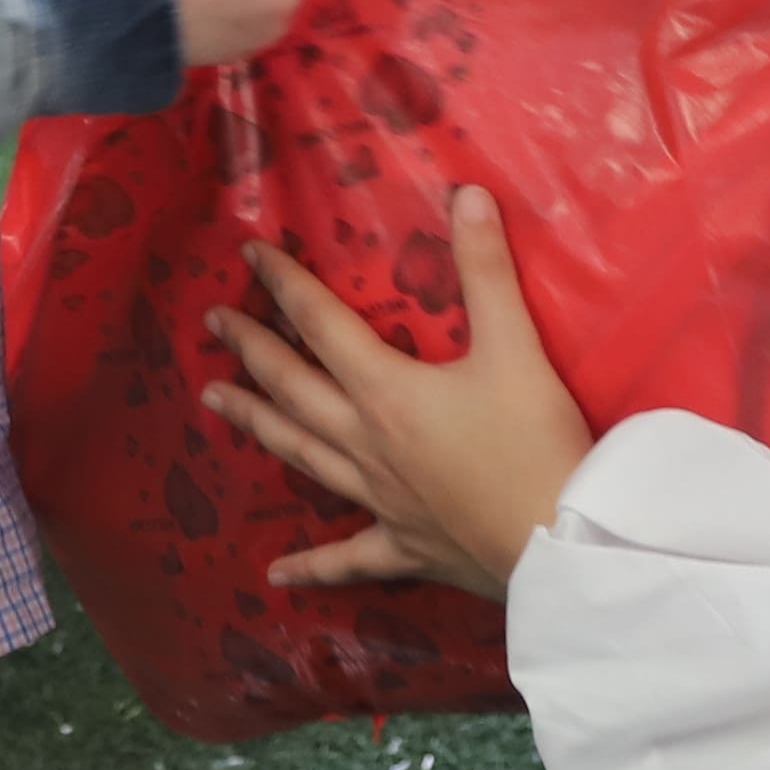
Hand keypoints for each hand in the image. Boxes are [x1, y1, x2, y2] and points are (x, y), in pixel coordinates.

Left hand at [201, 187, 596, 598]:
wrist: (557, 542)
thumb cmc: (536, 444)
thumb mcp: (516, 348)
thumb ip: (487, 270)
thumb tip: (465, 192)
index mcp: (386, 391)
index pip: (320, 325)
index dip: (284, 285)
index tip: (249, 254)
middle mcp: (365, 441)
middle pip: (293, 387)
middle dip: (251, 349)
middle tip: (212, 323)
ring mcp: (377, 498)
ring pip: (301, 455)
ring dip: (256, 424)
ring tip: (213, 402)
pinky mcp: (401, 546)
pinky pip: (346, 557)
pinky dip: (310, 568)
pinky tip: (275, 577)